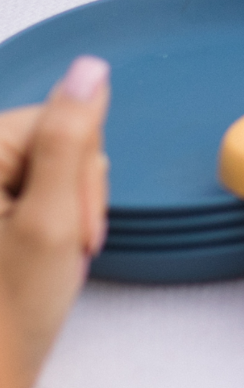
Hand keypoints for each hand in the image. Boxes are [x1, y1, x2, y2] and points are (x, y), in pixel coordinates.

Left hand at [0, 57, 110, 387]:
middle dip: (71, 199)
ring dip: (61, 216)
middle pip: (54, 145)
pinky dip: (43, 228)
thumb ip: (71, 140)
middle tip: (58, 254)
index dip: (81, 178)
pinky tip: (29, 263)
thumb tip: (90, 69)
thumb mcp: (51, 223)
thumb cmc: (6, 318)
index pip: (60, 122)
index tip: (70, 232)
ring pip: (47, 171)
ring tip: (43, 263)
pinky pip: (28, 195)